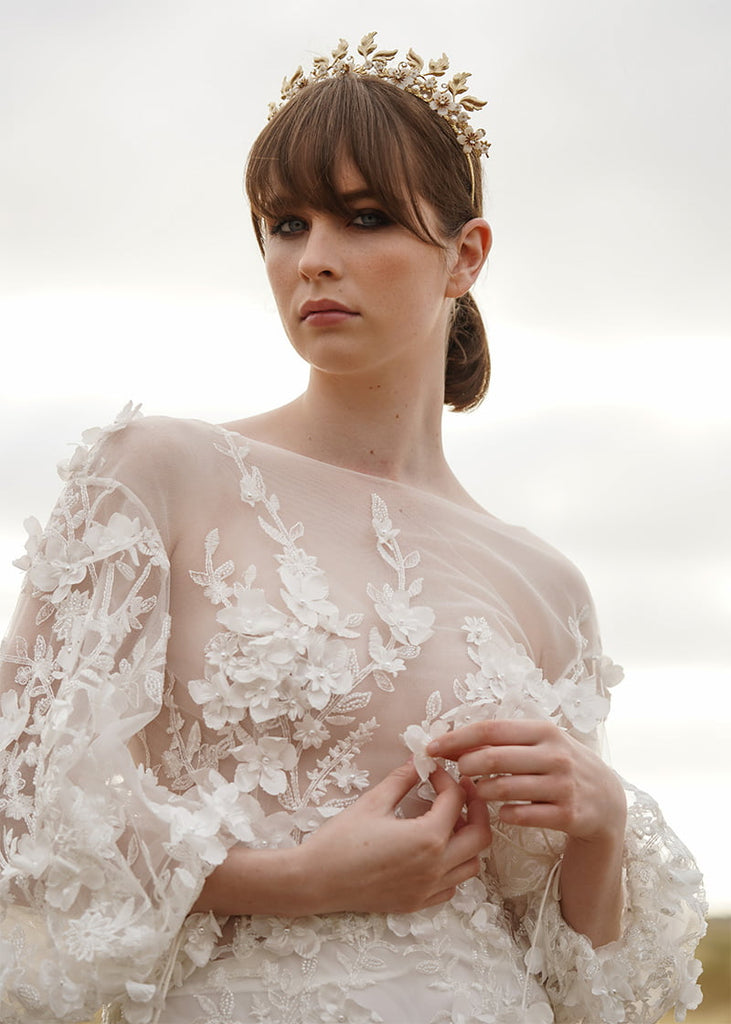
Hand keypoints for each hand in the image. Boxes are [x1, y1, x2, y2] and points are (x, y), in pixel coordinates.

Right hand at [301, 760, 491, 914]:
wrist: (315, 880)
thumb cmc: (341, 840)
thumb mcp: (373, 801)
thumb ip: (402, 779)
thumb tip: (419, 760)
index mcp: (428, 838)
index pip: (456, 801)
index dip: (447, 779)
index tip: (433, 771)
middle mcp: (436, 867)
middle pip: (480, 836)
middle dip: (475, 808)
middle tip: (459, 792)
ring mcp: (428, 890)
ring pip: (471, 864)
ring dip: (467, 840)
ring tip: (447, 821)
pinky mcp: (417, 903)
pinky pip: (451, 886)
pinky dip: (452, 867)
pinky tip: (433, 851)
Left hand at [427, 719, 625, 843]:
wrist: (607, 802)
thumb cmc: (562, 766)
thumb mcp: (542, 743)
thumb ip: (506, 740)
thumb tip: (457, 741)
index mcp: (543, 730)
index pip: (490, 730)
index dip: (456, 738)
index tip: (432, 748)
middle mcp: (555, 754)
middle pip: (493, 758)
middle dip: (465, 766)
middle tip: (455, 773)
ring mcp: (562, 785)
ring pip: (504, 788)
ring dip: (481, 792)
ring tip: (475, 792)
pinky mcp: (567, 814)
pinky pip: (522, 815)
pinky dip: (504, 813)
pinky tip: (500, 812)